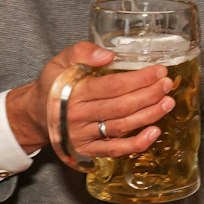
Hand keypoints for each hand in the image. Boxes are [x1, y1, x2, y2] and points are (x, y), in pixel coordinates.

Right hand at [8, 41, 173, 162]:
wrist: (35, 114)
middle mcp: (78, 116)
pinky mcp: (88, 150)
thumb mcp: (59, 62)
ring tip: (168, 102)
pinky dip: (137, 144)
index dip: (138, 79)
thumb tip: (108, 55)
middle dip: (149, 95)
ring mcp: (83, 135)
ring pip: (121, 127)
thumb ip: (80, 52)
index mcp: (73, 92)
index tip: (159, 71)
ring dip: (149, 116)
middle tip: (167, 85)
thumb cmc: (53, 85)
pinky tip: (154, 132)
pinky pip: (115, 150)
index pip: (112, 86)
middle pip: (120, 107)